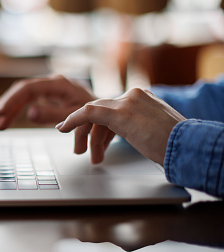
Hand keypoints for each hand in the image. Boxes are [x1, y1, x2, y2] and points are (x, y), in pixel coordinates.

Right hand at [0, 74, 96, 129]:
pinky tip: (3, 114)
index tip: (0, 112)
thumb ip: (52, 114)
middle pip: (21, 92)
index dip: (12, 100)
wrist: (107, 112)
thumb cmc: (96, 113)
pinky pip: (28, 102)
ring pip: (22, 97)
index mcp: (58, 84)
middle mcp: (51, 84)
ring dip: (8, 110)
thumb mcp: (75, 115)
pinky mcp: (49, 98)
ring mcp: (49, 90)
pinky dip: (16, 110)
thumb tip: (29, 113)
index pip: (28, 89)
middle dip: (6, 106)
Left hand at [56, 88, 185, 164]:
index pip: (112, 108)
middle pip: (101, 111)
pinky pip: (88, 112)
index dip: (98, 125)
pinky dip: (73, 119)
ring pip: (93, 114)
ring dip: (86, 137)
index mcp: (143, 98)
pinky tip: (63, 127)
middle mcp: (133, 95)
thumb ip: (137, 126)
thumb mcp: (154, 130)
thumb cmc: (176, 146)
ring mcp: (127, 102)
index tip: (90, 134)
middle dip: (90, 133)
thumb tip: (128, 135)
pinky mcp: (120, 113)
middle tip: (82, 150)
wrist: (188, 147)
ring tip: (85, 155)